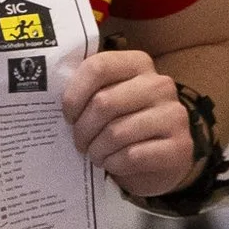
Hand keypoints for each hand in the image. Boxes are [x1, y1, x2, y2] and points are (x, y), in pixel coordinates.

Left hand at [62, 44, 197, 197]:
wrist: (161, 161)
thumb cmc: (125, 125)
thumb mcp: (110, 101)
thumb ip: (90, 91)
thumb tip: (50, 94)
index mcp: (138, 64)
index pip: (98, 67)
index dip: (75, 94)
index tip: (68, 116)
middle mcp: (160, 84)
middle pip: (104, 102)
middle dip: (83, 129)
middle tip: (80, 143)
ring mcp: (173, 115)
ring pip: (116, 133)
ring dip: (97, 150)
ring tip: (96, 155)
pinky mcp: (178, 146)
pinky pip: (132, 156)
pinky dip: (114, 164)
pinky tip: (113, 164)